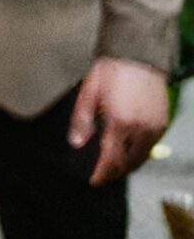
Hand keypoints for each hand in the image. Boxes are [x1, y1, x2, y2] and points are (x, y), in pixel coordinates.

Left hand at [69, 57, 170, 185]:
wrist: (138, 57)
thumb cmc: (111, 72)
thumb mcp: (88, 94)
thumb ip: (81, 121)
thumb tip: (77, 142)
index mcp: (119, 122)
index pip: (111, 159)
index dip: (102, 174)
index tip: (94, 181)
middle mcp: (140, 128)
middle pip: (129, 163)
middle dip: (115, 172)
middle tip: (103, 176)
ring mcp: (154, 126)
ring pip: (143, 157)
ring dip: (129, 165)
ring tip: (115, 167)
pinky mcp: (163, 122)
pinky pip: (152, 146)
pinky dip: (140, 153)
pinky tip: (129, 152)